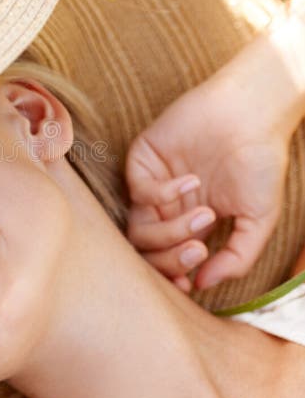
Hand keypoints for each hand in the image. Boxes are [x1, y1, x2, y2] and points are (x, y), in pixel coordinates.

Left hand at [126, 64, 290, 290]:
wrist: (254, 114)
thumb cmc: (260, 161)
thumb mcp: (258, 218)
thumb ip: (237, 257)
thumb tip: (202, 283)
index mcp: (190, 222)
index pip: (166, 260)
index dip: (172, 276)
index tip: (189, 284)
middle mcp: (168, 206)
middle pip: (147, 250)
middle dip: (170, 259)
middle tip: (199, 251)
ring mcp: (153, 183)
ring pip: (138, 227)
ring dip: (169, 232)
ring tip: (204, 216)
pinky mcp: (143, 159)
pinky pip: (137, 191)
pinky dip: (162, 194)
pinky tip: (192, 182)